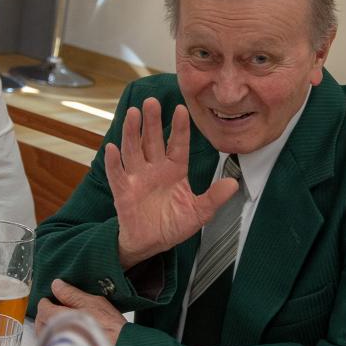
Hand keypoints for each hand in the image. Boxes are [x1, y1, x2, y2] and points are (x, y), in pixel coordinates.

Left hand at [35, 279, 126, 345]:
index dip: (46, 302)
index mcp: (60, 318)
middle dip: (43, 315)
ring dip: (47, 327)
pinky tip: (63, 334)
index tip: (49, 299)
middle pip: (40, 324)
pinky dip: (53, 338)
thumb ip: (71, 294)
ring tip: (56, 321)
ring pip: (45, 336)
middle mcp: (56, 334)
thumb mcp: (92, 302)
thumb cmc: (109, 325)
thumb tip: (56, 285)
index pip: (43, 309)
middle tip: (50, 308)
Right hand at [104, 98, 237, 268]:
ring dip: (132, 133)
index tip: (182, 109)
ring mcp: (138, 178)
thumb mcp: (199, 212)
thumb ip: (214, 198)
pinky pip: (117, 174)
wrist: (152, 244)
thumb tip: (234, 183)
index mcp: (174, 170)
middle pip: (152, 141)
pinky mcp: (123, 192)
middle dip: (152, 121)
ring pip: (133, 150)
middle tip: (151, 101)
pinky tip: (111, 148)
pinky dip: (114, 162)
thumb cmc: (173, 224)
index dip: (180, 128)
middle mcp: (155, 169)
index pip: (178, 145)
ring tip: (132, 114)